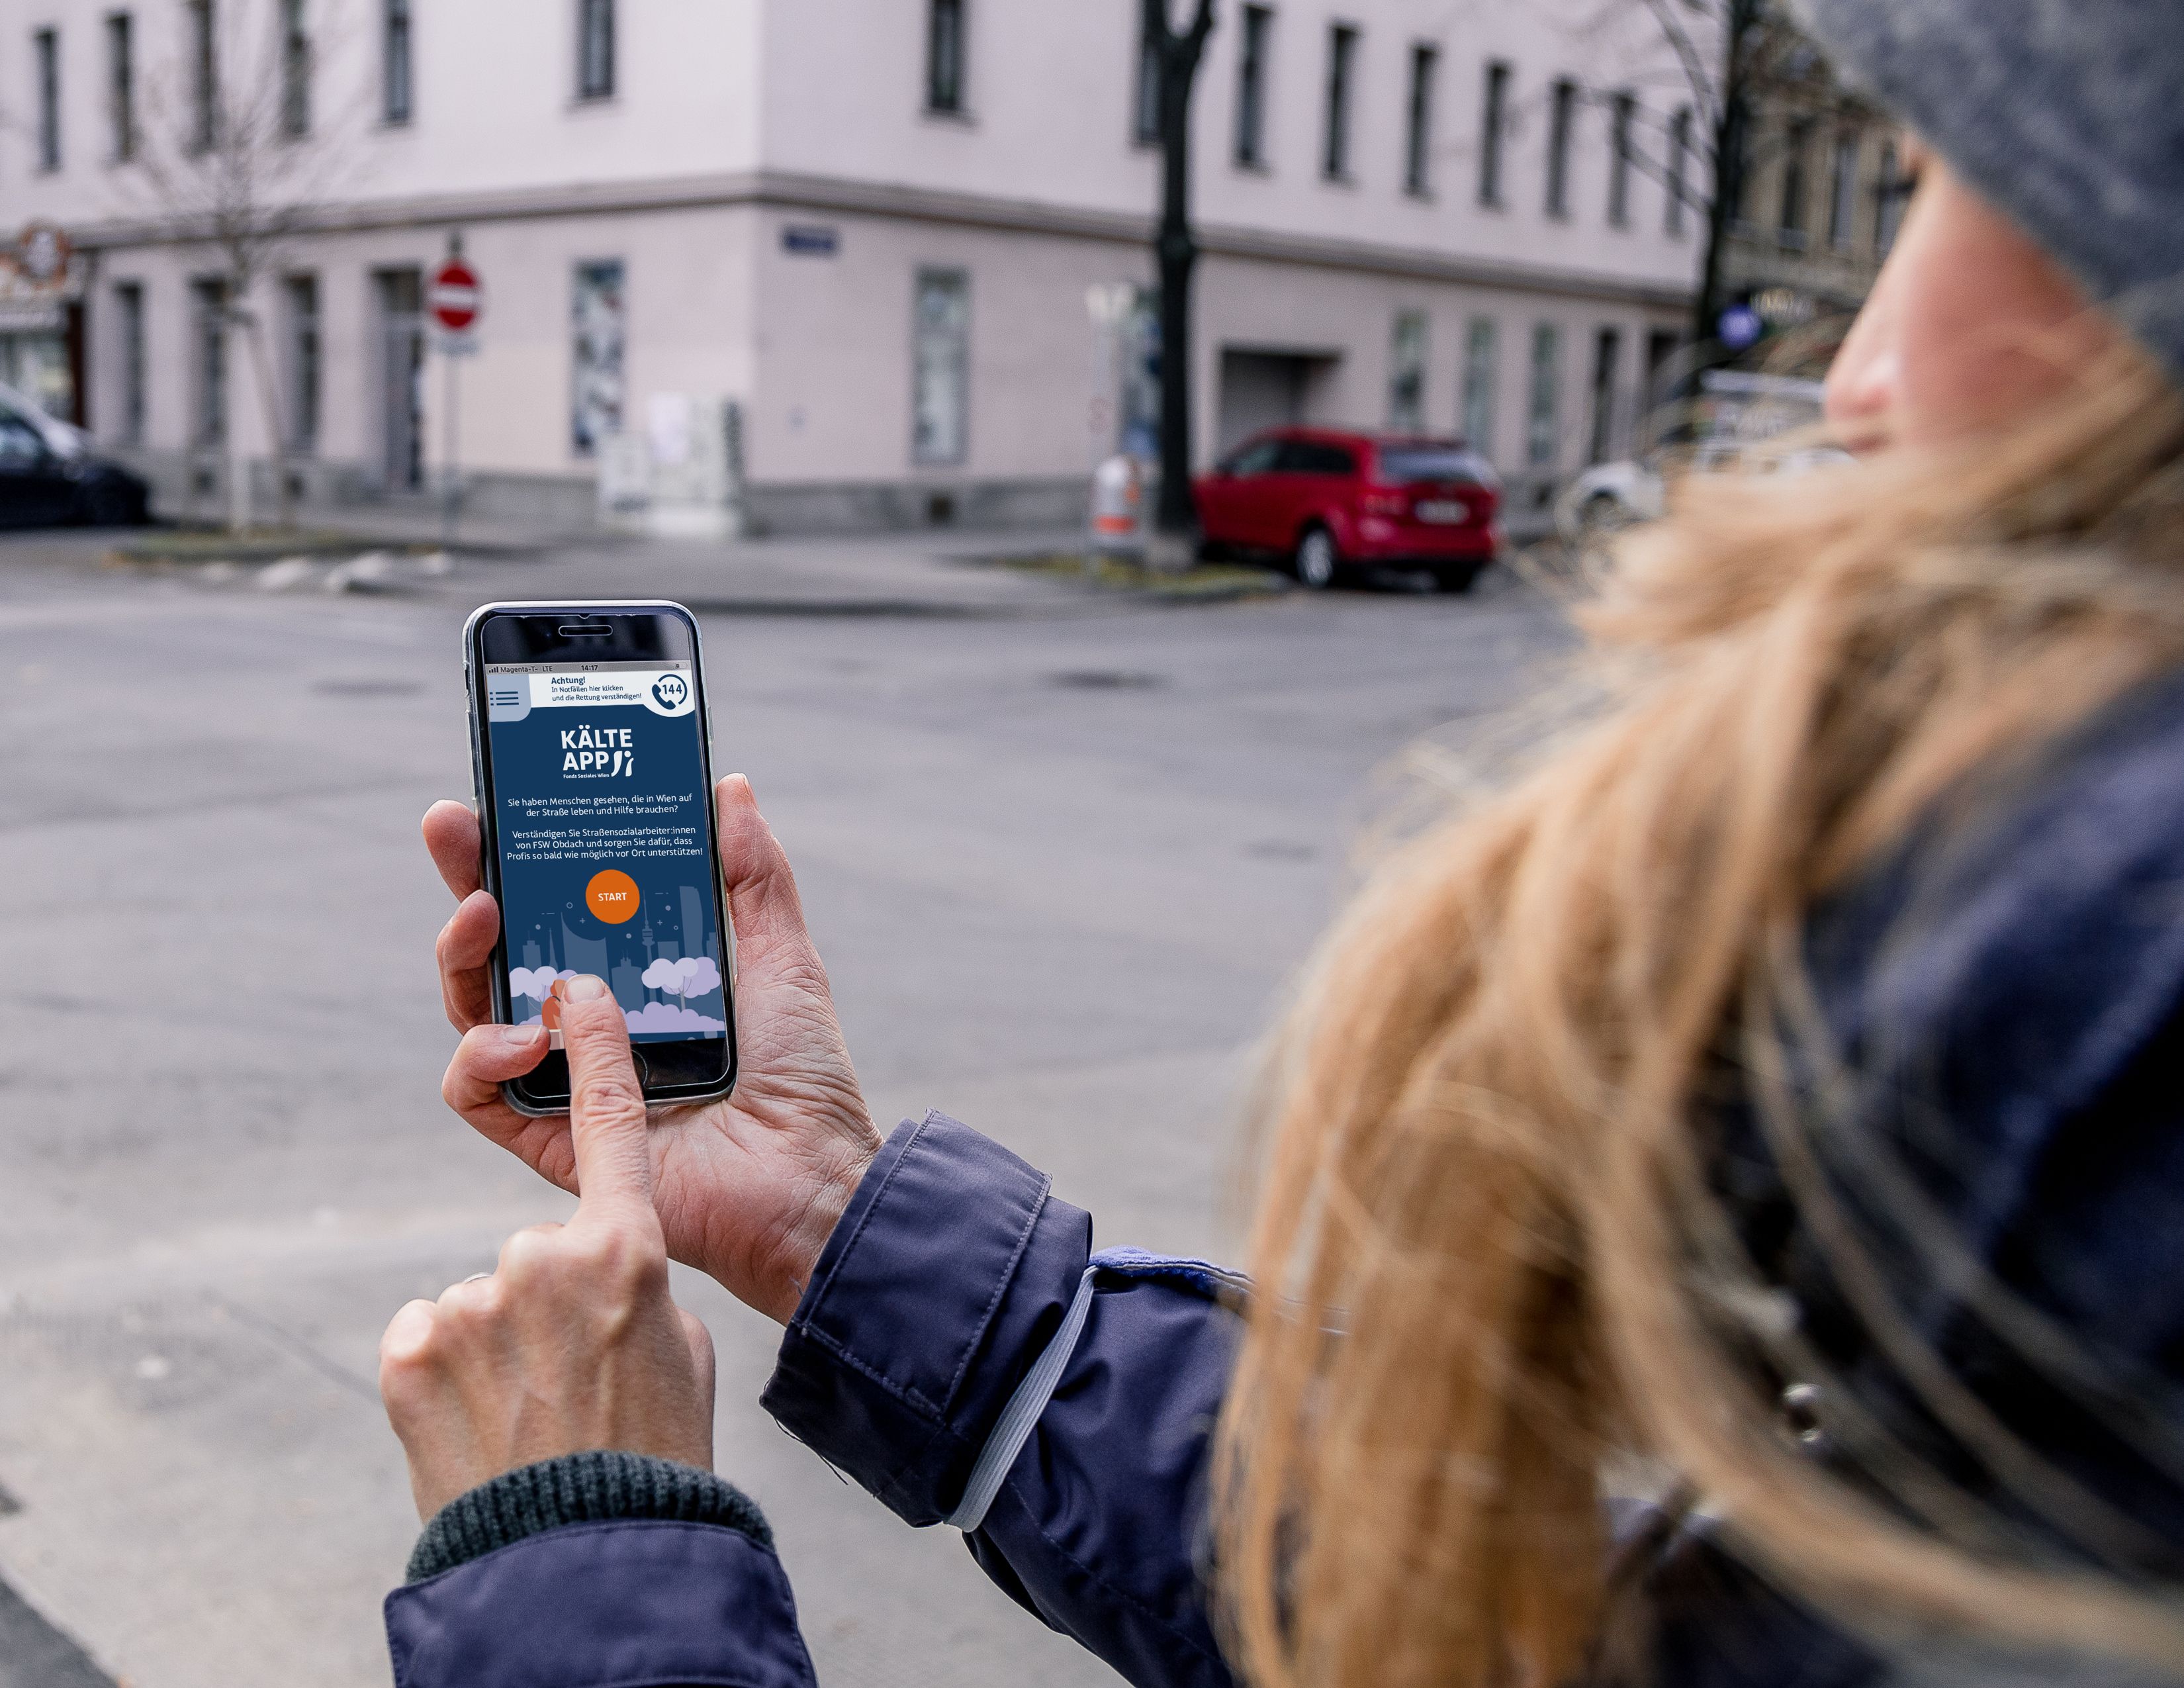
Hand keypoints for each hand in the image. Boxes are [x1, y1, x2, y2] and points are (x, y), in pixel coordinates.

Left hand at [380, 977, 716, 1519]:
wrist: (576, 1554)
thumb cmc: (652, 1454)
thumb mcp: (681, 1354)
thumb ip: (641, 1287)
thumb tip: (609, 1271)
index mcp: (628, 1251)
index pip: (608, 1120)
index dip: (595, 1048)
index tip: (571, 993)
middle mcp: (541, 1258)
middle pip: (536, 1250)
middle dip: (548, 1300)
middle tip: (572, 1374)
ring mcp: (469, 1301)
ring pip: (481, 1299)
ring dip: (500, 1347)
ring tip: (531, 1418)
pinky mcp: (409, 1349)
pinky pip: (431, 1335)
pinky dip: (449, 1374)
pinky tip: (479, 1425)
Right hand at [425, 776, 880, 1323]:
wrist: (812, 1185)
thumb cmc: (804, 1082)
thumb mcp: (782, 961)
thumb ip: (753, 877)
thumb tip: (727, 787)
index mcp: (635, 978)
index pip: (557, 905)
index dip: (519, 853)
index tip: (499, 799)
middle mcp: (588, 1026)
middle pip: (500, 947)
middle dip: (465, 881)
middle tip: (454, 829)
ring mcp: (562, 1082)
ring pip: (471, 1011)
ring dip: (463, 959)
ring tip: (483, 917)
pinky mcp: (551, 1140)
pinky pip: (476, 1095)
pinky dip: (481, 1057)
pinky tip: (522, 1033)